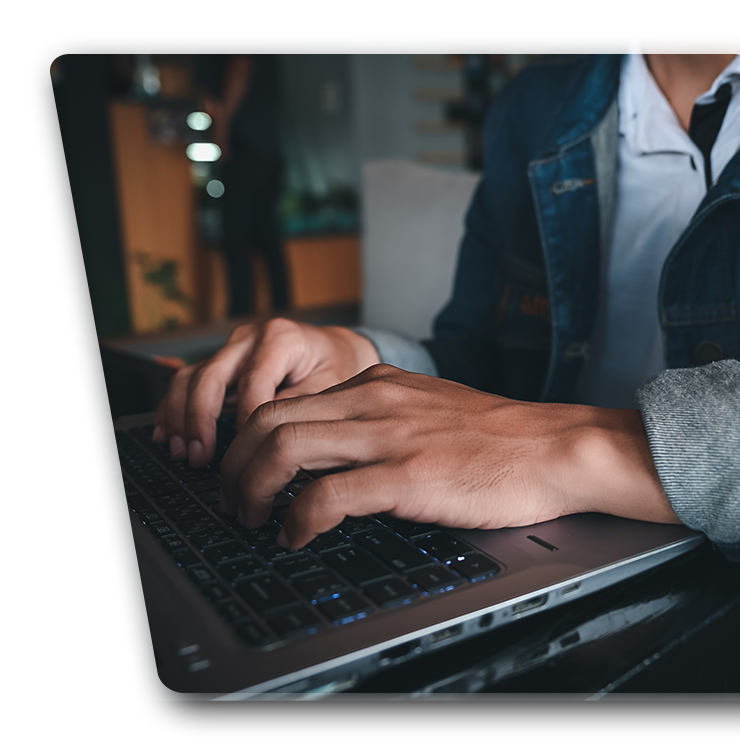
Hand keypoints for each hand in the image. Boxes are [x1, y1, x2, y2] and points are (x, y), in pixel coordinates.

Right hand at [153, 318, 378, 466]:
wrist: (334, 349)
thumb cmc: (334, 367)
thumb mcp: (331, 386)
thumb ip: (302, 407)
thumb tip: (271, 441)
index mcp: (280, 339)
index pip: (253, 384)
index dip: (246, 423)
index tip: (247, 456)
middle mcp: (249, 338)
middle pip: (210, 376)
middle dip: (200, 420)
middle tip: (200, 457)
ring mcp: (230, 348)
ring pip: (190, 377)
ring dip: (180, 417)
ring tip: (182, 452)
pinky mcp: (220, 362)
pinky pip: (186, 381)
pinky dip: (173, 409)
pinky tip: (167, 436)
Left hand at [219, 365, 679, 549]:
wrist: (551, 446)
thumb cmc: (495, 434)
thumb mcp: (425, 404)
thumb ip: (380, 412)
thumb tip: (339, 437)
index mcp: (374, 384)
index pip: (285, 400)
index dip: (249, 438)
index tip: (243, 468)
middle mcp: (372, 401)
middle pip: (270, 420)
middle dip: (235, 463)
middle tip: (232, 498)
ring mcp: (388, 437)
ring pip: (285, 448)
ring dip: (253, 488)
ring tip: (251, 518)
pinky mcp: (406, 476)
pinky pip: (327, 496)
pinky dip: (297, 520)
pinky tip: (295, 537)